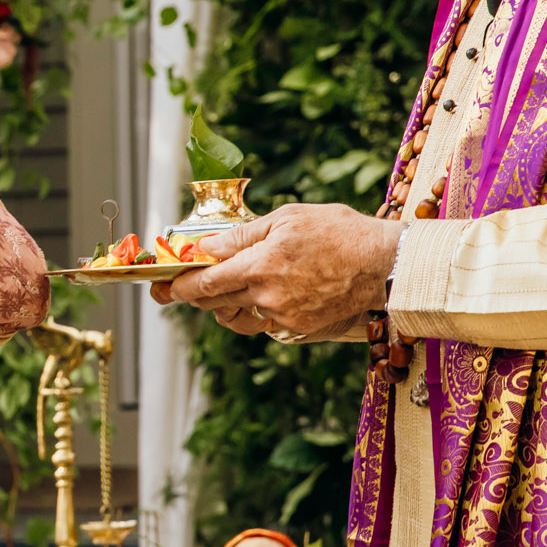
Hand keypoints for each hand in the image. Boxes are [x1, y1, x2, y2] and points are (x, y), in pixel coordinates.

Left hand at [152, 203, 402, 335]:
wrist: (384, 264)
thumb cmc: (338, 231)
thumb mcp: (286, 218)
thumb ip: (242, 235)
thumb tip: (206, 246)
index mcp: (259, 266)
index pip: (204, 282)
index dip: (178, 286)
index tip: (161, 286)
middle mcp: (266, 296)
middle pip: (214, 302)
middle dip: (193, 295)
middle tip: (178, 288)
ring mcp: (283, 316)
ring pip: (235, 317)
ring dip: (221, 305)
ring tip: (219, 290)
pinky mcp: (299, 327)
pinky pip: (262, 324)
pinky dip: (252, 312)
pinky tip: (256, 296)